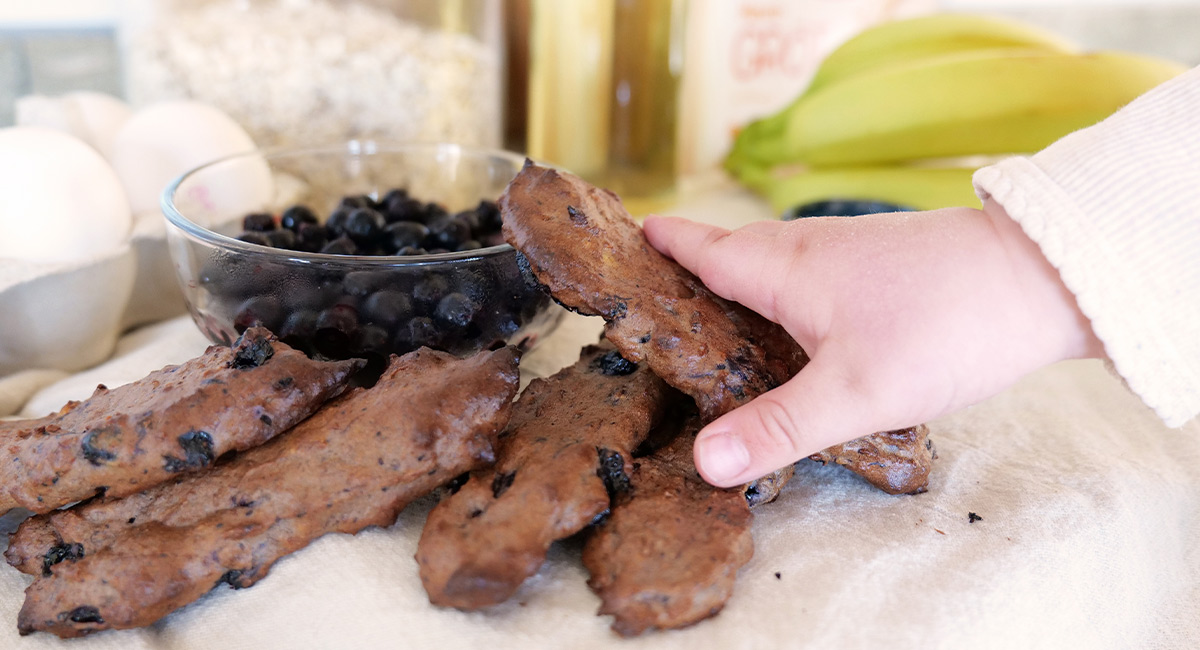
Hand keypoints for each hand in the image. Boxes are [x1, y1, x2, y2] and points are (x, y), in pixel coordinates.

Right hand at [642, 200, 1103, 487]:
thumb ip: (778, 427)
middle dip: (692, 265)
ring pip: (776, 261)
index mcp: (786, 269)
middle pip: (735, 252)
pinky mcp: (885, 266)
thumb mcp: (855, 392)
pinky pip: (813, 272)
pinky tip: (798, 326)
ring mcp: (852, 253)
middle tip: (657, 290)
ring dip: (739, 277)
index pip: (706, 250)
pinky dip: (784, 291)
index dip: (665, 245)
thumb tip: (704, 461)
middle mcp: (811, 249)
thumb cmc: (945, 325)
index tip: (629, 237)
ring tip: (714, 314)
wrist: (1043, 278)